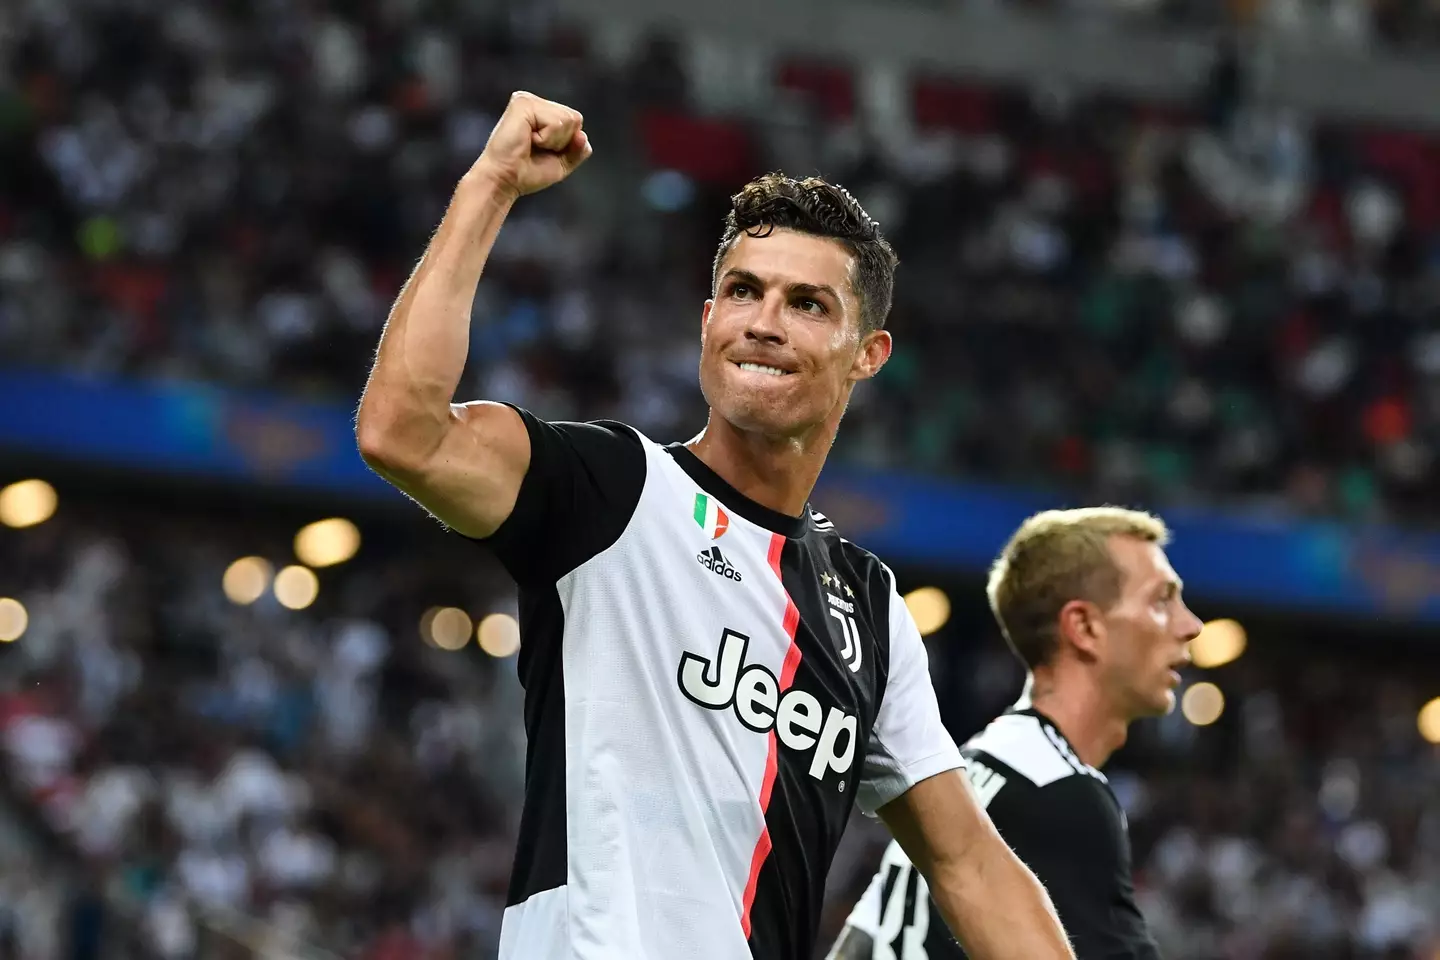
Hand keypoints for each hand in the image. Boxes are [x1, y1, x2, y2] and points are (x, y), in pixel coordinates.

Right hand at [468, 91, 591, 199]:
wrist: (506, 181)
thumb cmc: (526, 173)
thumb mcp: (562, 163)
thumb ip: (578, 150)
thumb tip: (583, 135)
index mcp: (543, 112)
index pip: (575, 121)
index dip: (567, 144)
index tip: (544, 151)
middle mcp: (535, 103)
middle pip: (575, 118)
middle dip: (562, 142)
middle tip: (537, 148)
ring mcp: (528, 101)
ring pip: (568, 120)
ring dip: (553, 141)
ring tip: (531, 144)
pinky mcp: (523, 103)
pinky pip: (556, 123)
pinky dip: (547, 139)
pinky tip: (528, 140)